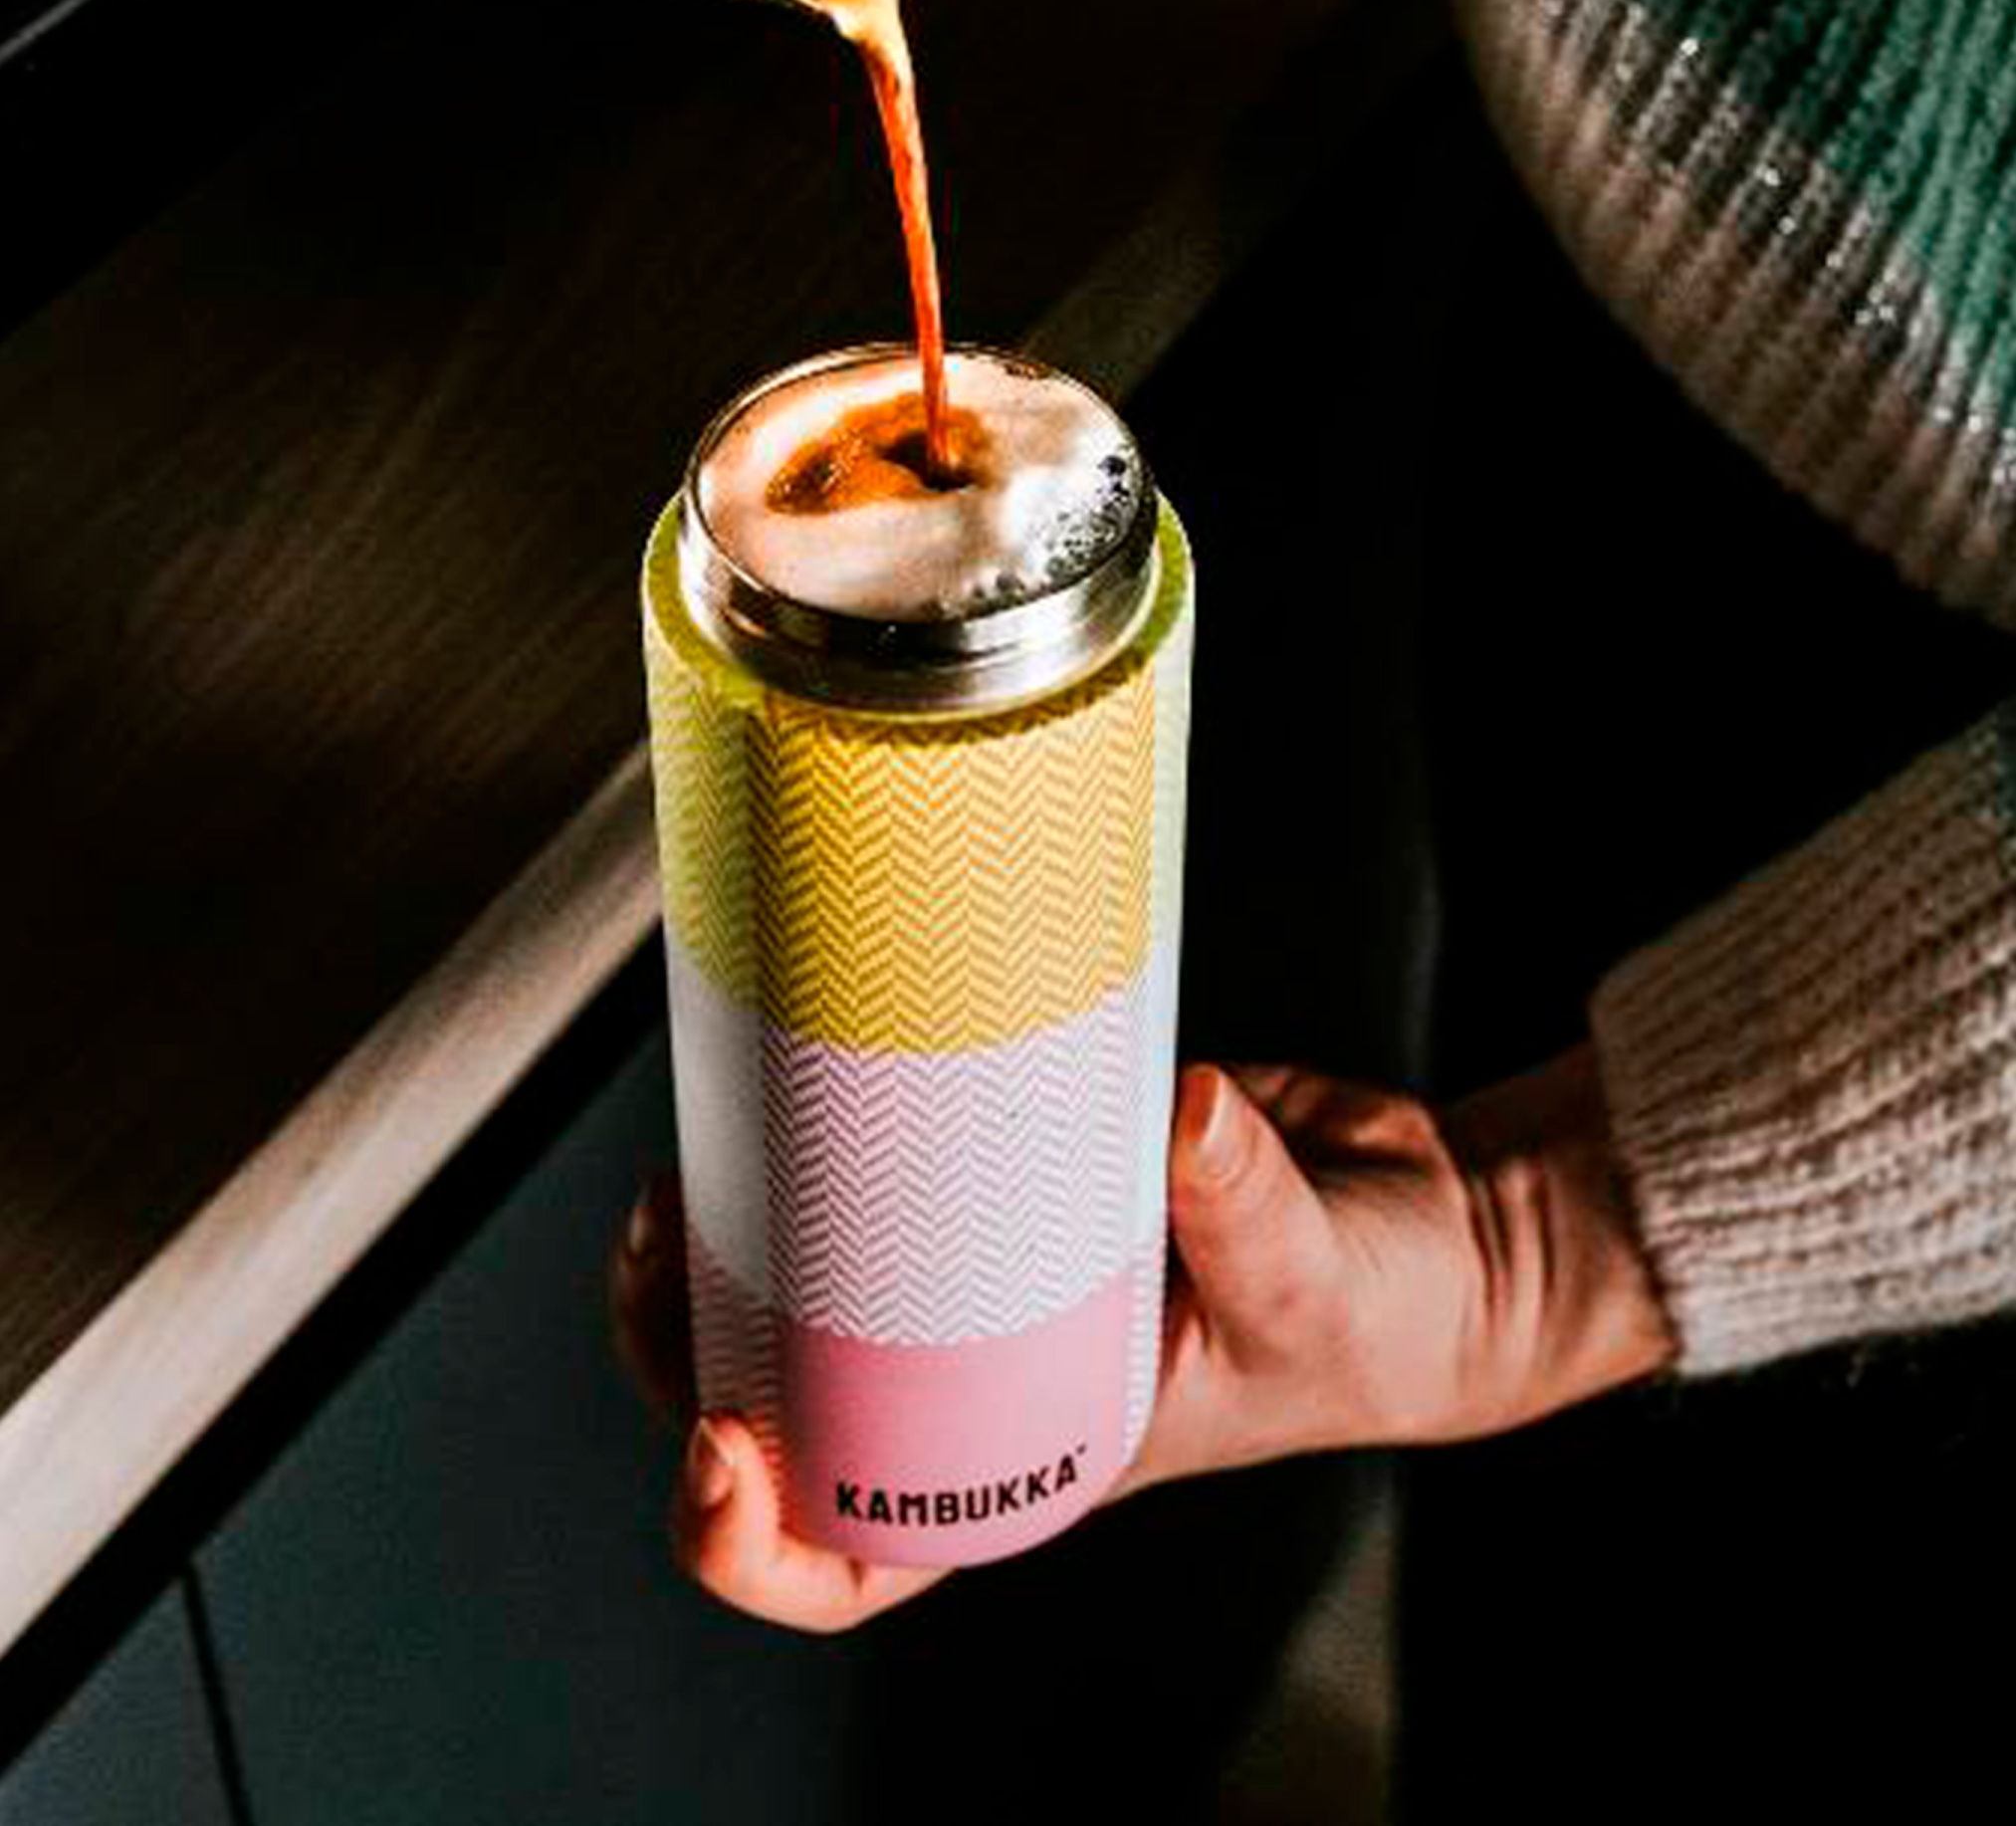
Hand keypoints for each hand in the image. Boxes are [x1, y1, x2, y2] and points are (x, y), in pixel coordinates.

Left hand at [610, 1045, 1677, 1633]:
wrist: (1421, 1225)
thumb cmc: (1371, 1314)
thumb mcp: (1314, 1288)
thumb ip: (1249, 1208)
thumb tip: (1189, 1115)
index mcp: (1021, 1466)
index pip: (849, 1557)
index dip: (750, 1535)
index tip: (719, 1445)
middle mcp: (972, 1382)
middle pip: (775, 1408)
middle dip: (678, 1345)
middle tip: (661, 1240)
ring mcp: (975, 1270)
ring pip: (795, 1281)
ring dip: (713, 1238)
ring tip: (686, 1161)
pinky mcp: (999, 1155)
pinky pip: (875, 1154)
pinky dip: (810, 1123)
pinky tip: (777, 1063)